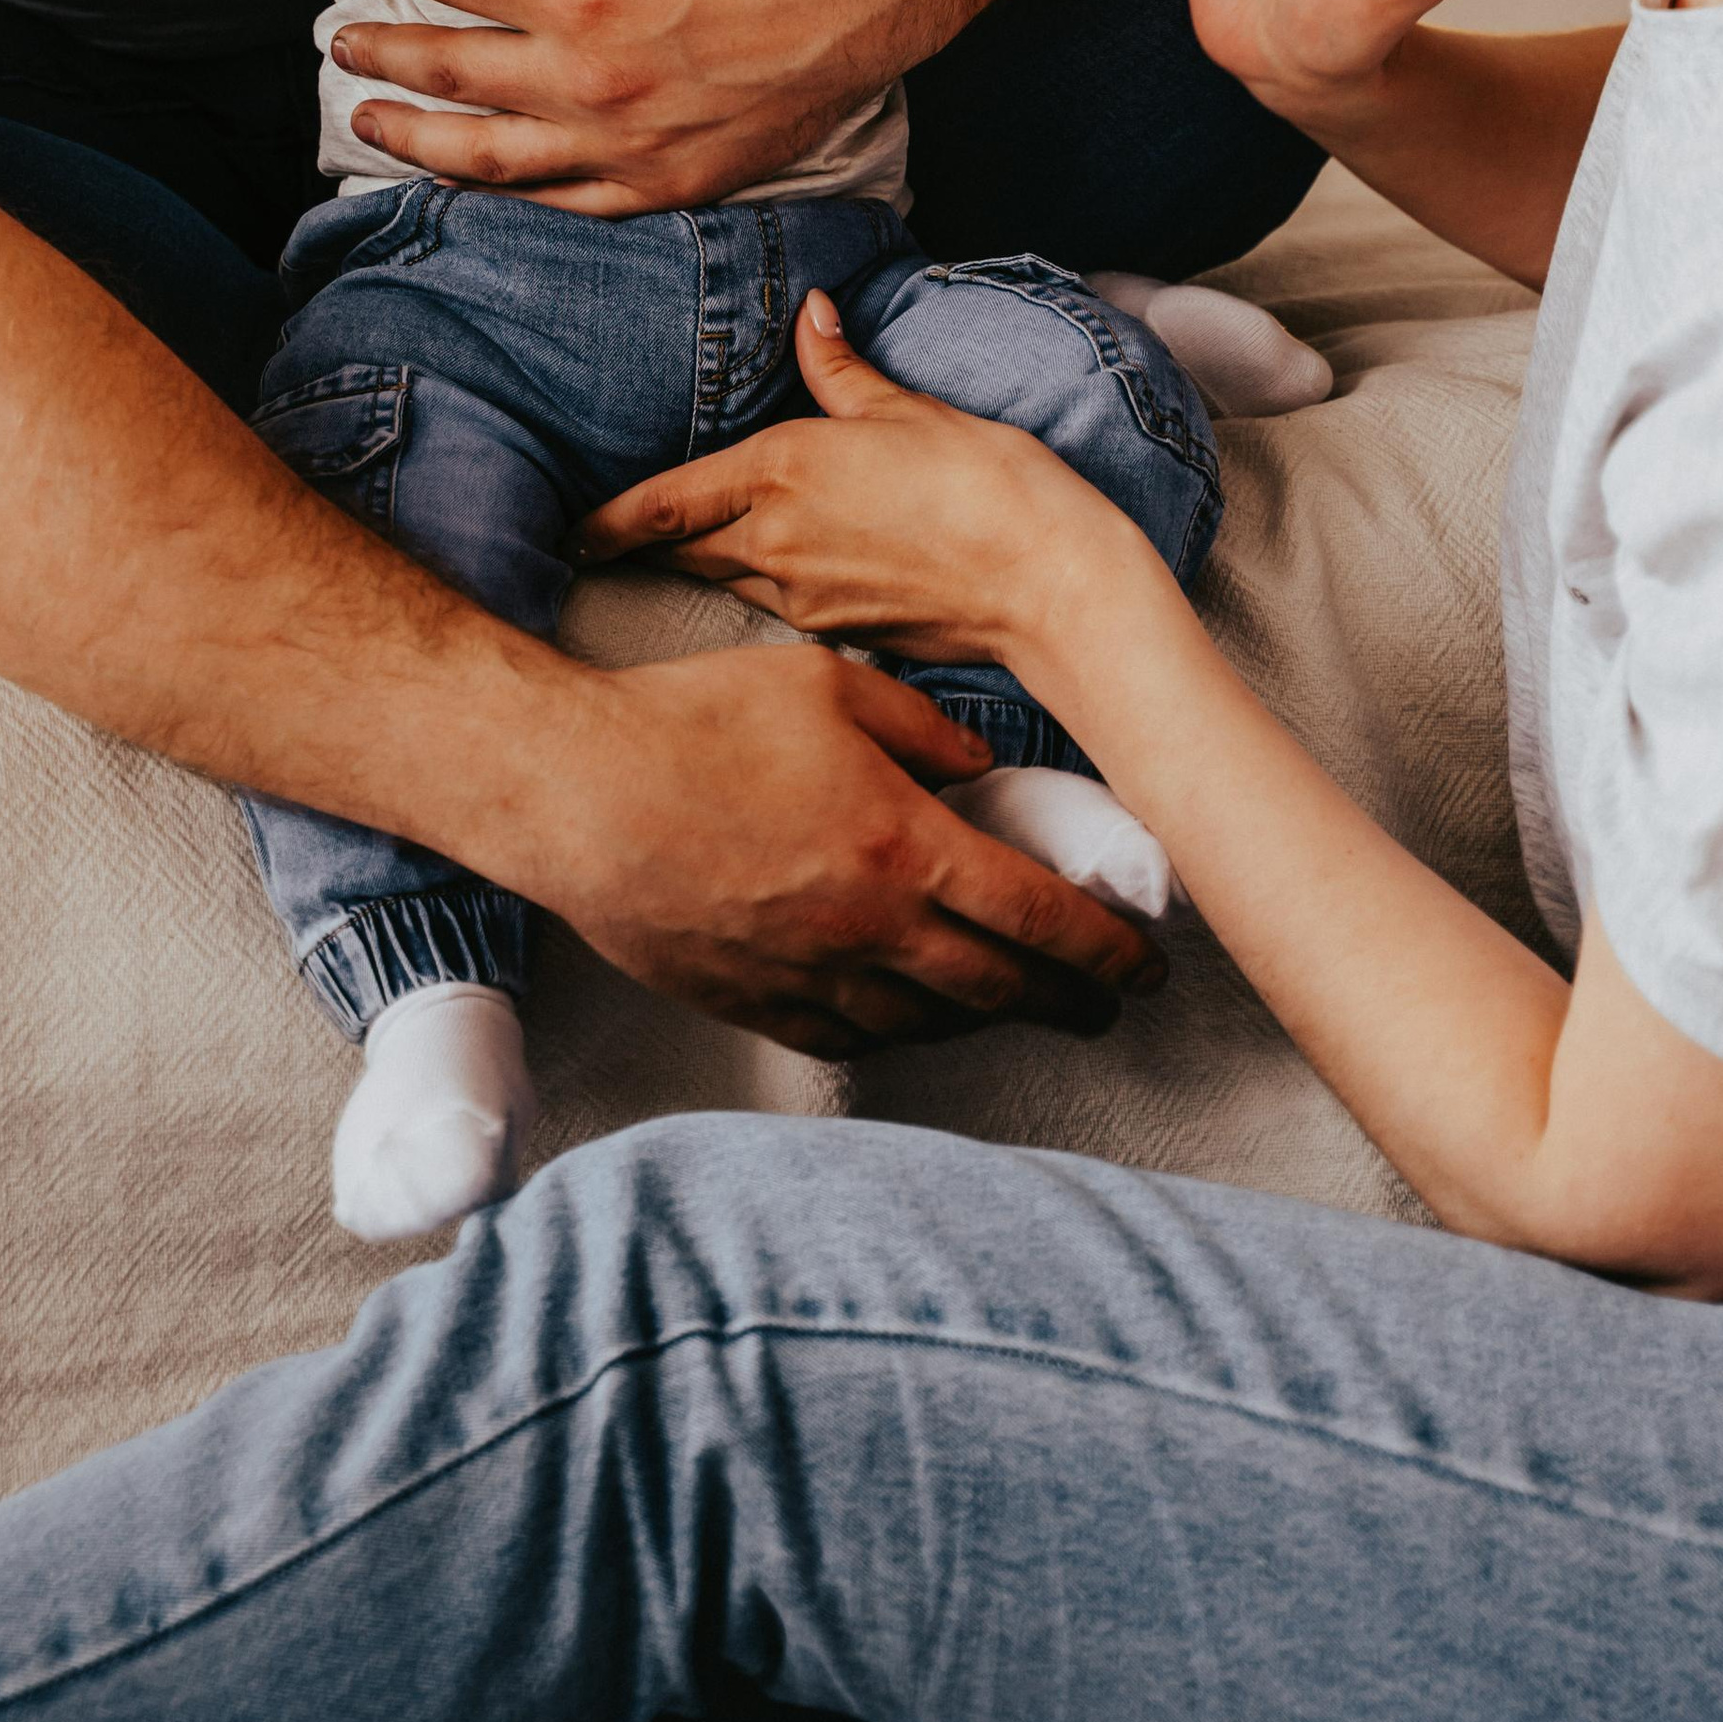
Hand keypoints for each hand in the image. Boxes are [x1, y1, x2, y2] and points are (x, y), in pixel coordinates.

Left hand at [334, 0, 921, 212]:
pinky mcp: (669, 183)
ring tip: (367, 119)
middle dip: (379, 50)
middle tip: (339, 39)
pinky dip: (503, 196)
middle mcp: (589, 80)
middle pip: (448, 70)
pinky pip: (563, 204)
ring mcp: (627, 144)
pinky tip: (470, 182)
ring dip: (413, 136)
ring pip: (487, 156)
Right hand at [543, 634, 1162, 1054]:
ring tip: (1019, 1005)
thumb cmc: (699, 721)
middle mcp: (867, 928)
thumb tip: (978, 764)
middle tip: (1105, 1005)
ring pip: (928, 1024)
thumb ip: (923, 729)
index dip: (1105, 947)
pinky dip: (899, 1032)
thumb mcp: (829, 685)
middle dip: (1067, 1001)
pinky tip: (913, 1017)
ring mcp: (808, 976)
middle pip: (998, 988)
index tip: (1145, 963)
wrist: (577, 792)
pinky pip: (849, 1037)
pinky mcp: (751, 1001)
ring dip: (988, 1020)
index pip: (1037, 916)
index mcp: (901, 845)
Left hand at [575, 289, 1142, 674]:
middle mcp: (776, 540)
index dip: (608, 521)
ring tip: (689, 552)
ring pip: (726, 578)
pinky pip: (776, 605)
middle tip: (610, 545)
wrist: (1048, 584)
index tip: (570, 533)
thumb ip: (841, 369)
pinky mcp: (840, 630)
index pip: (663, 502)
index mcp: (780, 473)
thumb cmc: (987, 485)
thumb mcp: (908, 408)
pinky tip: (781, 571)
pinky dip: (762, 586)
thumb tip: (810, 313)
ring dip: (705, 564)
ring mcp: (804, 596)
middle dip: (648, 545)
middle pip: (683, 549)